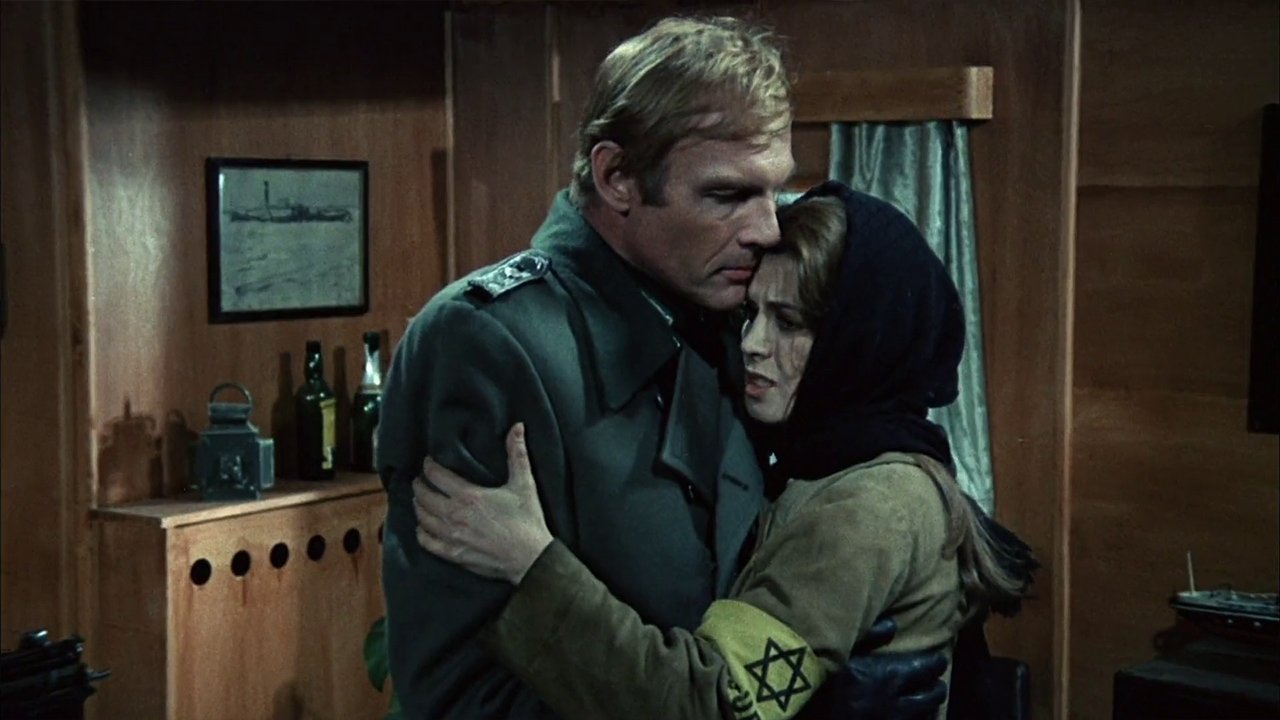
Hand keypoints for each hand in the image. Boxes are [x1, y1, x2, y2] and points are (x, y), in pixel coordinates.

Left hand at [414, 423, 553, 583]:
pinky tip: (422, 527)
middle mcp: (455, 515)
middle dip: (419, 485)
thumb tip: (517, 426)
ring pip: (422, 518)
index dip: (428, 466)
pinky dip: (421, 532)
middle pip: (424, 496)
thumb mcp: (524, 484)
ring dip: (418, 506)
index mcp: (469, 496)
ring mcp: (452, 536)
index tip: (428, 462)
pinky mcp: (453, 554)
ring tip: (419, 500)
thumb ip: (517, 454)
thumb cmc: (528, 521)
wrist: (530, 558)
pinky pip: (427, 542)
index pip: (436, 475)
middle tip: (419, 480)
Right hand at [798, 617, 947, 719]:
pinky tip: (911, 716)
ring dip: (930, 706)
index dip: (936, 662)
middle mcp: (900, 701)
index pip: (928, 667)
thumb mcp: (842, 655)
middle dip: (938, 687)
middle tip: (935, 681)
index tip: (937, 659)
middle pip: (934, 695)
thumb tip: (893, 624)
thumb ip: (869, 637)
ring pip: (928, 714)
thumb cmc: (827, 687)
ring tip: (926, 701)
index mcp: (891, 675)